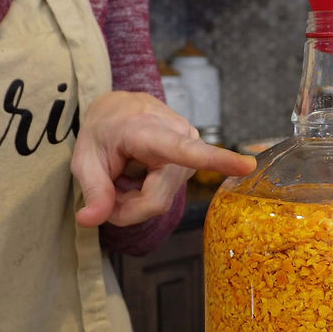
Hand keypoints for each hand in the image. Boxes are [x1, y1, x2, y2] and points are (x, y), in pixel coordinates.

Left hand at [71, 91, 255, 226]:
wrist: (119, 110)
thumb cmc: (103, 131)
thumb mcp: (84, 158)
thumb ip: (92, 190)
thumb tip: (89, 221)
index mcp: (150, 129)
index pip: (184, 150)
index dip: (216, 160)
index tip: (248, 165)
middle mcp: (180, 137)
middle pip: (155, 199)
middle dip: (125, 206)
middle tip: (106, 189)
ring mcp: (190, 150)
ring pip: (159, 201)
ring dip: (134, 199)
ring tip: (123, 176)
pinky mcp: (193, 163)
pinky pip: (165, 195)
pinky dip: (144, 195)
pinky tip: (137, 177)